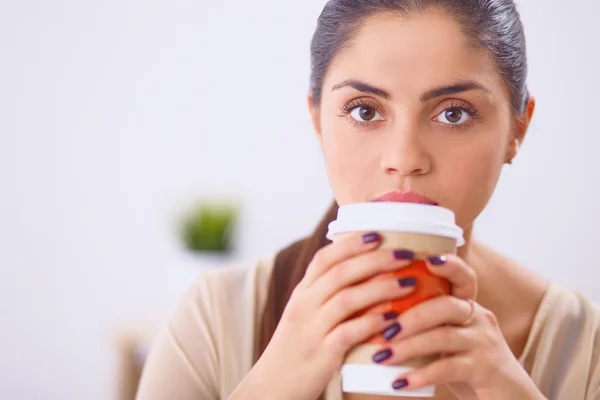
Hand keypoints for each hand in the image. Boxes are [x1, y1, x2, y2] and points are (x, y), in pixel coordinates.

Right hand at [234, 232, 415, 399]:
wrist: (272, 386)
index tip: (378, 234)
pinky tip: (393, 318)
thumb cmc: (297, 349)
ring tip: (409, 283)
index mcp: (302, 293)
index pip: (324, 258)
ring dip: (381, 288)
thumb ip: (326, 295)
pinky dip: (371, 323)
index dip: (351, 244)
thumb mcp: (304, 315)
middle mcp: (304, 306)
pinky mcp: (321, 354)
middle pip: (340, 273)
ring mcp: (311, 329)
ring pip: (347, 299)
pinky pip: (348, 333)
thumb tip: (362, 274)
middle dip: (375, 260)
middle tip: (405, 254)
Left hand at [371, 254, 544, 399]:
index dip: (449, 264)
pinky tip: (400, 382)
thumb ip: (426, 323)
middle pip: (446, 305)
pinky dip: (421, 375)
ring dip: (408, 346)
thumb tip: (375, 315)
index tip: (427, 258)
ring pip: (443, 337)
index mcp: (468, 306)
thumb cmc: (467, 363)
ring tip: (380, 356)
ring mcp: (484, 343)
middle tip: (381, 329)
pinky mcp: (485, 369)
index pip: (463, 276)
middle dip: (410, 316)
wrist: (510, 397)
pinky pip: (449, 368)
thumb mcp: (449, 337)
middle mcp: (479, 318)